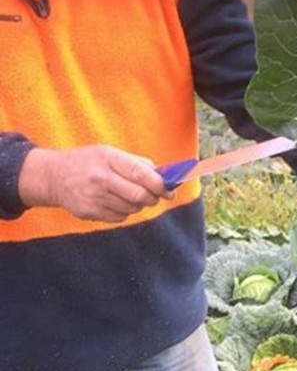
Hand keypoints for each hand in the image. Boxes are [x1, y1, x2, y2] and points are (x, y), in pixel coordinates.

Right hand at [18, 144, 173, 222]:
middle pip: (140, 196)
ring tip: (131, 195)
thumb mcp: (109, 153)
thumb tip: (164, 175)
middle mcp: (101, 179)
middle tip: (156, 196)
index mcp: (108, 159)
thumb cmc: (88, 162)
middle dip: (154, 198)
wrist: (53, 177)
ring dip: (139, 205)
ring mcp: (94, 197)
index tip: (169, 190)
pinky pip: (120, 217)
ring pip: (132, 208)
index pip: (141, 174)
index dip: (160, 185)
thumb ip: (137, 163)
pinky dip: (125, 211)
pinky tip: (116, 202)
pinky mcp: (90, 213)